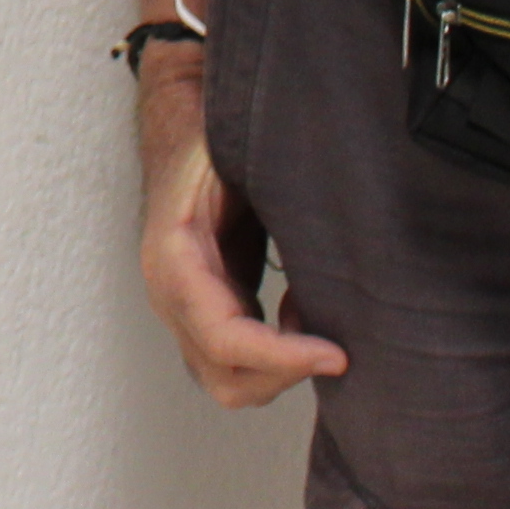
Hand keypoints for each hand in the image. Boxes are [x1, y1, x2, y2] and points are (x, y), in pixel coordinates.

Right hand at [135, 46, 341, 406]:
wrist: (183, 129)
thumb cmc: (215, 141)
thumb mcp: (243, 160)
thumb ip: (281, 200)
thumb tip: (337, 239)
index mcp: (174, 258)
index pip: (222, 339)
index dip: (281, 357)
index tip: (335, 353)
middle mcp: (171, 295)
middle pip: (225, 378)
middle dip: (285, 376)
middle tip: (338, 351)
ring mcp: (185, 309)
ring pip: (231, 380)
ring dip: (282, 372)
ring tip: (322, 331)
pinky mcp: (209, 309)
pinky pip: (239, 361)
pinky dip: (278, 359)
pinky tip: (305, 321)